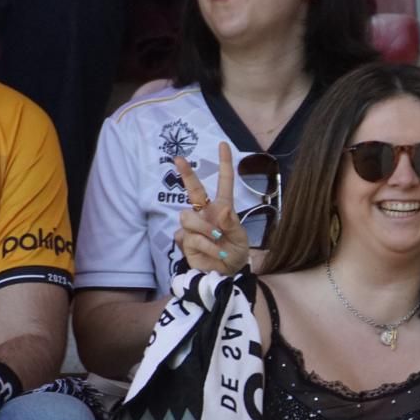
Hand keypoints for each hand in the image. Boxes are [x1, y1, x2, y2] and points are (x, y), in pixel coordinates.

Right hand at [173, 143, 247, 274]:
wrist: (226, 274)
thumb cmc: (235, 252)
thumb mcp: (241, 239)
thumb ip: (232, 224)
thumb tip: (222, 210)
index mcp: (222, 208)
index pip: (223, 183)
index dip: (223, 164)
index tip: (223, 145)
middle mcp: (205, 213)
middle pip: (193, 189)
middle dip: (186, 173)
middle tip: (178, 159)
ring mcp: (193, 226)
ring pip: (188, 217)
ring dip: (205, 231)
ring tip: (219, 243)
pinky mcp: (184, 240)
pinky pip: (190, 238)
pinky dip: (205, 247)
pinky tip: (213, 254)